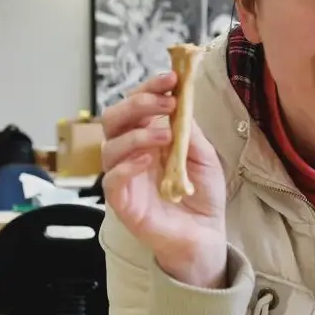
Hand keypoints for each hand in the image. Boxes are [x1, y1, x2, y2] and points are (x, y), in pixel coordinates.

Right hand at [101, 72, 228, 286]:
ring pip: (109, 147)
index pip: (136, 105)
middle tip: (166, 103)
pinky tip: (148, 160)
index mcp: (147, 137)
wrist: (204, 236)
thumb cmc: (200, 196)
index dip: (149, 88)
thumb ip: (188, 130)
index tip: (171, 78)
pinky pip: (111, 180)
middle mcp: (130, 153)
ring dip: (137, 134)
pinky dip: (127, 166)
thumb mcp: (203, 155)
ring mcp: (124, 177)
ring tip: (166, 136)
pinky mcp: (122, 203)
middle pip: (114, 119)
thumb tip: (179, 99)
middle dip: (137, 104)